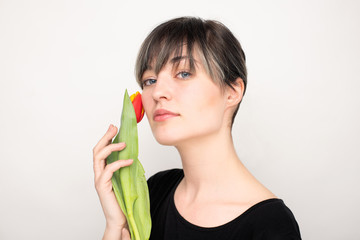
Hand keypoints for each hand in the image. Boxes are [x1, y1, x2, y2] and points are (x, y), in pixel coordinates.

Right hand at [93, 124, 132, 238]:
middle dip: (105, 137)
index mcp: (103, 170)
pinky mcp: (102, 186)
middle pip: (97, 150)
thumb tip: (132, 153)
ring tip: (123, 143)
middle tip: (114, 127)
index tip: (114, 127)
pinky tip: (130, 161)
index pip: (101, 150)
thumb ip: (126, 166)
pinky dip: (119, 163)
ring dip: (111, 147)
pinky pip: (109, 170)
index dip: (106, 138)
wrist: (122, 218)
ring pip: (98, 157)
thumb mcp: (126, 178)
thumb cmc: (125, 199)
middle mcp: (99, 173)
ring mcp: (99, 180)